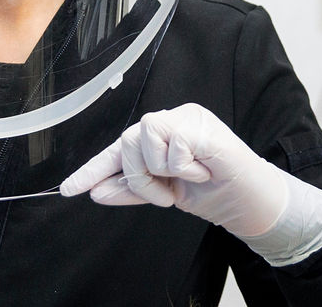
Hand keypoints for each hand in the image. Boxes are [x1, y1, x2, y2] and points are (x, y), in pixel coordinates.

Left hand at [60, 103, 321, 264]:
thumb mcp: (164, 193)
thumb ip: (130, 189)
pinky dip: (185, 166)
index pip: (117, 151)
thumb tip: (96, 192)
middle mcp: (167, 120)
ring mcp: (185, 117)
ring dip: (162, 171)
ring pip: (143, 137)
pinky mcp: (201, 124)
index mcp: (156, 136)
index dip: (92, 170)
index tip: (70, 189)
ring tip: (189, 177)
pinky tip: (204, 167)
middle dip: (140, 178)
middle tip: (167, 194)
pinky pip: (172, 145)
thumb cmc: (213, 192)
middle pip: (125, 142)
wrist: (252, 203)